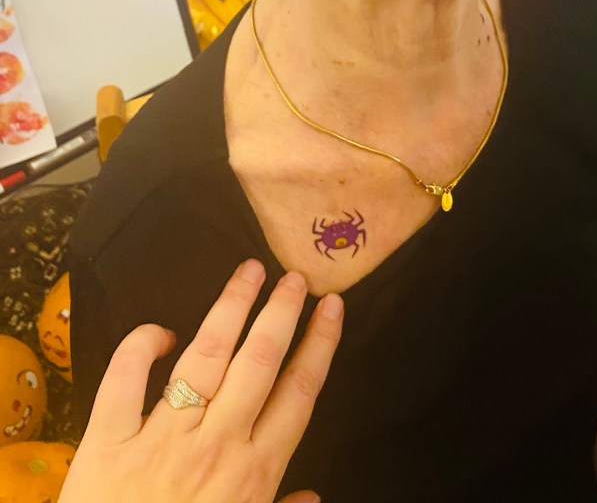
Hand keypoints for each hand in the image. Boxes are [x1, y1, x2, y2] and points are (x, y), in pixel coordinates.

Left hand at [60, 260, 342, 502]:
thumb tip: (315, 496)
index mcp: (253, 474)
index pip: (298, 394)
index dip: (319, 345)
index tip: (331, 307)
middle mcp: (216, 445)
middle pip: (258, 362)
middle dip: (281, 313)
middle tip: (295, 276)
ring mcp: (161, 439)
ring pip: (205, 356)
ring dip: (231, 309)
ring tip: (249, 272)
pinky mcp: (108, 442)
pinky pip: (123, 381)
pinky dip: (140, 348)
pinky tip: (160, 329)